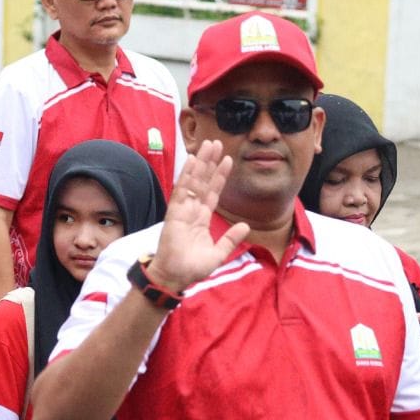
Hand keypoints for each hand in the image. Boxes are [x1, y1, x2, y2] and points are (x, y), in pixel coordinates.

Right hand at [149, 140, 248, 292]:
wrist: (175, 277)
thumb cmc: (192, 269)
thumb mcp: (218, 254)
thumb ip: (230, 239)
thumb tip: (245, 226)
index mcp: (202, 219)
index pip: (213, 192)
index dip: (220, 176)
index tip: (228, 160)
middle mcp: (192, 211)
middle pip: (203, 181)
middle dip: (210, 162)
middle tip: (217, 143)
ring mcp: (183, 210)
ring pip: (194, 181)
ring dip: (201, 163)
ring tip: (208, 145)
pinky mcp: (174, 212)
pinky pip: (181, 190)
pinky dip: (187, 174)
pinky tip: (192, 160)